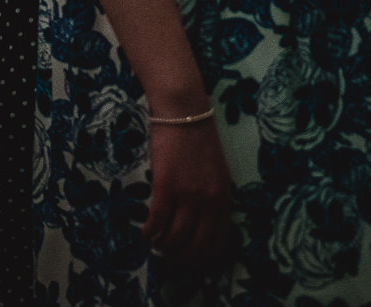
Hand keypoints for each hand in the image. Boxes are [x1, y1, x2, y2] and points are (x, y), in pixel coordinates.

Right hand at [143, 117, 234, 274]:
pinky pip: (158, 219)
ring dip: (165, 246)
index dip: (204, 255)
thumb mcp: (217, 171)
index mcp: (224, 197)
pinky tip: (146, 232)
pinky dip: (151, 231)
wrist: (183, 112)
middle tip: (171, 257)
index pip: (218, 239)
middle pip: (197, 242)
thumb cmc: (198, 138)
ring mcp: (188, 195)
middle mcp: (209, 200)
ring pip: (176, 235)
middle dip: (183, 256)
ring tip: (156, 244)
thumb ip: (214, 195)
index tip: (191, 259)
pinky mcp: (166, 186)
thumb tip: (203, 219)